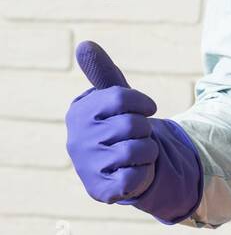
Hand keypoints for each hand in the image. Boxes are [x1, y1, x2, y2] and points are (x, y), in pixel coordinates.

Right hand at [65, 40, 202, 222]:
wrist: (120, 167)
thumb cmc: (117, 126)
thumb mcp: (113, 98)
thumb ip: (103, 72)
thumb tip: (84, 44)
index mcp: (80, 112)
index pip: (121, 97)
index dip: (142, 103)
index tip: (147, 109)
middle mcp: (78, 138)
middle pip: (134, 124)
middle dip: (146, 130)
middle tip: (138, 136)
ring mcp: (87, 166)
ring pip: (139, 150)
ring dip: (149, 151)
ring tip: (138, 153)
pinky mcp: (100, 190)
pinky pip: (136, 177)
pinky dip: (144, 173)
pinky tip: (134, 171)